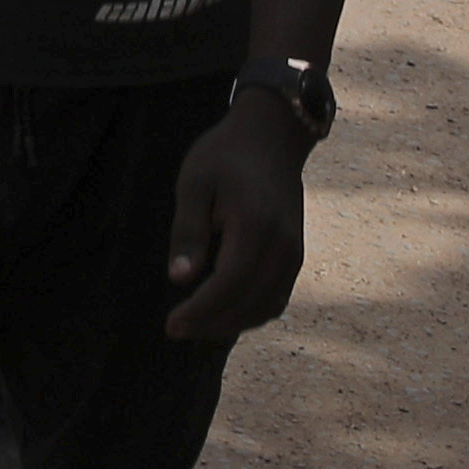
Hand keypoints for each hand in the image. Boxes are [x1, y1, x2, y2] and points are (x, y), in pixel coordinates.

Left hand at [164, 94, 312, 343]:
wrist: (272, 138)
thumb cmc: (225, 157)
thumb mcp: (194, 183)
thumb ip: (189, 231)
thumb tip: (180, 279)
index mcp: (255, 226)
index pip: (228, 284)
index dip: (201, 311)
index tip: (172, 325)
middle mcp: (283, 246)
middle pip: (248, 303)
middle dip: (211, 324)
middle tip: (176, 331)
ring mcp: (294, 253)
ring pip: (266, 307)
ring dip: (231, 323)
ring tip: (196, 325)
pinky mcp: (296, 256)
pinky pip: (276, 297)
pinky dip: (251, 312)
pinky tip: (223, 312)